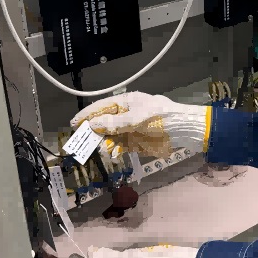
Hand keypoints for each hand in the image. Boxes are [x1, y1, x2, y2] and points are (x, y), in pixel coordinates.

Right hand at [70, 92, 208, 158]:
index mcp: (126, 103)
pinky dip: (115, 151)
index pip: (102, 107)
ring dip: (104, 144)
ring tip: (104, 149)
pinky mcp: (135, 143)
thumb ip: (115, 124)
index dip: (87, 115)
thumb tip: (93, 124)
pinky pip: (119, 147)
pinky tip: (115, 154)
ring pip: (109, 137)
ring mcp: (129, 130)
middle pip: (103, 123)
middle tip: (83, 141)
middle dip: (93, 132)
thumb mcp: (137, 118)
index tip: (74, 123)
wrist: (183, 131)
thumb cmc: (161, 117)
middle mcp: (125, 116)